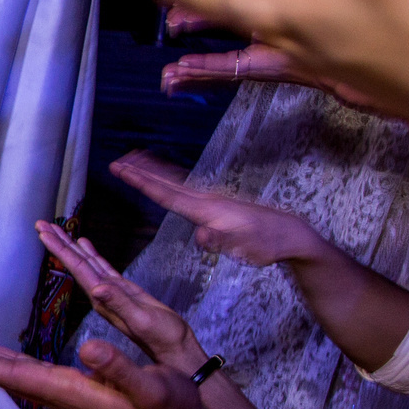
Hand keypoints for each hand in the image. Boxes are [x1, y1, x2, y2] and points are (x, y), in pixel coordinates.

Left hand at [0, 336, 219, 408]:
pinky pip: (37, 376)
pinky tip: (12, 361)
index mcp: (72, 392)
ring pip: (20, 376)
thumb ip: (120, 369)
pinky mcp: (82, 393)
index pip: (12, 375)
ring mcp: (71, 395)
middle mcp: (64, 395)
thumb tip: (88, 345)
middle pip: (7, 376)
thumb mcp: (151, 388)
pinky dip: (16, 366)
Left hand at [33, 215, 213, 374]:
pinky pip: (103, 268)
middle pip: (77, 263)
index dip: (60, 250)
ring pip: (88, 263)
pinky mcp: (125, 292)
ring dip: (72, 246)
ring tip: (58, 229)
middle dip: (59, 243)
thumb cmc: (162, 338)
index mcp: (103, 299)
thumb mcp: (142, 320)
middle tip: (41, 224)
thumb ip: (120, 305)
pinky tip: (85, 246)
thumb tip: (96, 288)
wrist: (175, 353)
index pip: (77, 269)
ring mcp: (112, 293)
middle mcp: (102, 295)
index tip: (43, 232)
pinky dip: (92, 255)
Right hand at [108, 152, 329, 272]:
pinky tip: (168, 180)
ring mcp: (213, 200)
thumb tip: (201, 236)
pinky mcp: (217, 205)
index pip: (167, 195)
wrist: (289, 234)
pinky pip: (186, 187)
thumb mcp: (246, 248)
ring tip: (136, 160)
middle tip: (119, 160)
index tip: (122, 170)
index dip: (142, 182)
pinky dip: (171, 179)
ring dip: (154, 172)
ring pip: (176, 182)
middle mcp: (207, 200)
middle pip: (167, 182)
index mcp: (207, 210)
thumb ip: (221, 241)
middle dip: (142, 171)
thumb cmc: (267, 244)